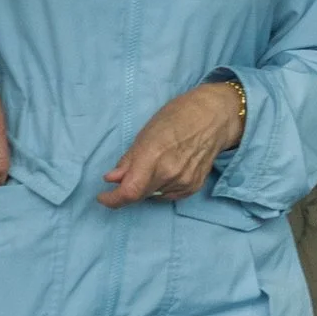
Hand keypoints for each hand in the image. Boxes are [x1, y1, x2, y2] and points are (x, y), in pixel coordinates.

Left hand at [101, 78, 245, 205]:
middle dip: (128, 188)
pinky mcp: (194, 187)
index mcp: (153, 156)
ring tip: (155, 164)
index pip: (129, 191)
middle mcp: (169, 173)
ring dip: (147, 187)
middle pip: (139, 195)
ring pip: (154, 195)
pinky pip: (169, 196)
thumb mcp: (146, 133)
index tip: (103, 197)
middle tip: (128, 174)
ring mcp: (183, 182)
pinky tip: (167, 171)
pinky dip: (162, 188)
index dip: (113, 199)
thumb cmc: (177, 116)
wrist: (214, 117)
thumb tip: (111, 179)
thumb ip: (129, 160)